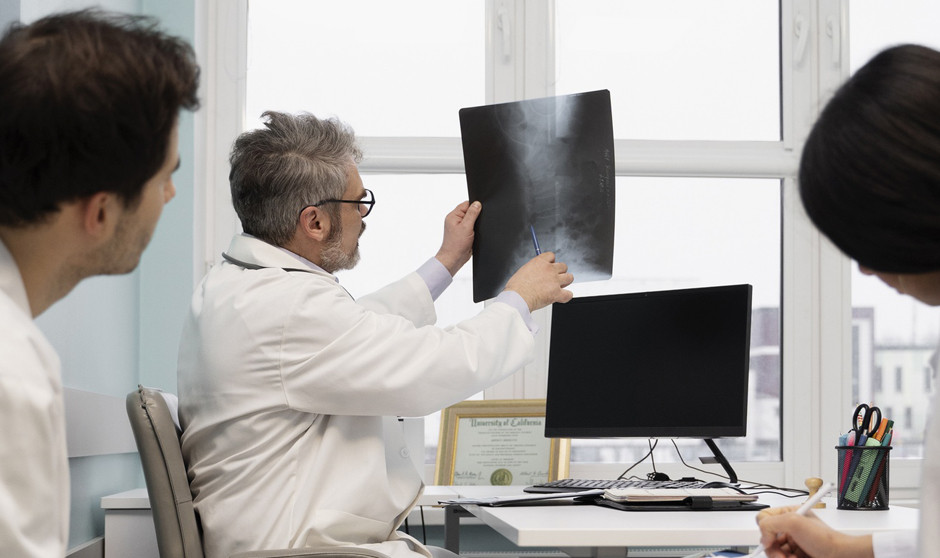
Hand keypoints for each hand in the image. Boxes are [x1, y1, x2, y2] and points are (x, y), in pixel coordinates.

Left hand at [435, 201, 480, 275]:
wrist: (454, 259)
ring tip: (474, 231)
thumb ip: (472, 214)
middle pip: (470, 211)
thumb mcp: (466, 226)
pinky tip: (475, 234)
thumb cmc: (456, 245)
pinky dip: (476, 230)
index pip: (466, 204)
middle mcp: (456, 220)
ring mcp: (460, 227)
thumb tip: (477, 204)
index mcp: (453, 216)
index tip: (480, 210)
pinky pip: (472, 227)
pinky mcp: (464, 233)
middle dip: (476, 216)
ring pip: (472, 220)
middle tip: (475, 224)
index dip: (474, 206)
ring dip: (476, 224)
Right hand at [503, 252, 573, 311]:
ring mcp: (555, 281)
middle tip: (555, 278)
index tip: (550, 266)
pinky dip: (566, 296)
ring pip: (569, 277)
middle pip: (563, 266)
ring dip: (566, 281)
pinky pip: (569, 294)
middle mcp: (549, 269)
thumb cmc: (516, 287)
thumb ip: (533, 270)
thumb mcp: (522, 271)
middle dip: (560, 272)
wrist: (518, 298)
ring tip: (560, 286)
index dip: (551, 262)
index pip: (551, 256)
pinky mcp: (557, 293)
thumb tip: (535, 273)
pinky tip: (561, 297)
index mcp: (540, 262)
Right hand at [755, 506, 873, 557]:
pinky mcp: (796, 555)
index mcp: (789, 514)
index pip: (763, 519)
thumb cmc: (825, 539)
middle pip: (767, 539)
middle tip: (782, 556)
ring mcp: (793, 543)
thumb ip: (770, 523)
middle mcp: (790, 528)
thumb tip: (763, 538)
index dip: (765, 530)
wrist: (841, 556)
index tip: (771, 539)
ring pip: (774, 552)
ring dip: (780, 557)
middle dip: (773, 549)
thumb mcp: (794, 522)